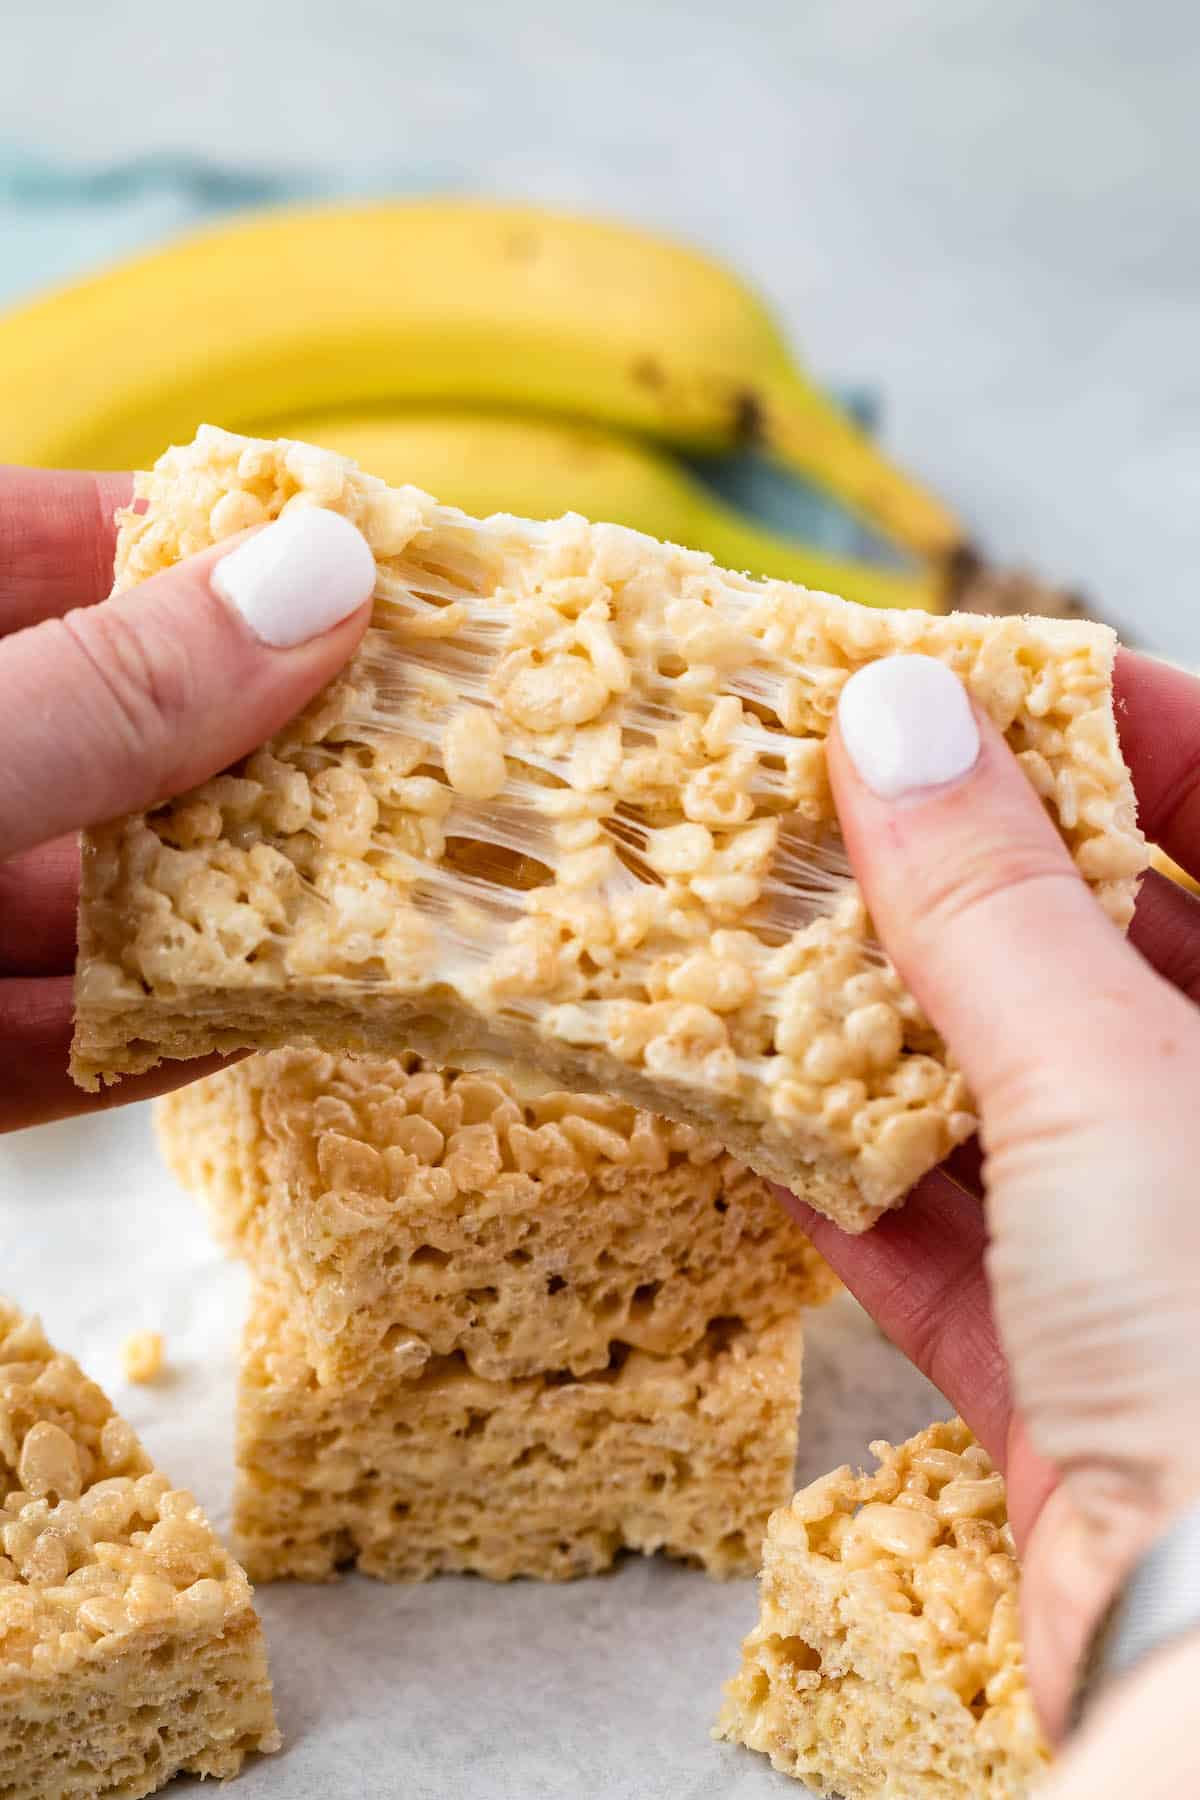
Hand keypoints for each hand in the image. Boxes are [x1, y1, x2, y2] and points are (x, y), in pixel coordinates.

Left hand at [1, 466, 374, 1131]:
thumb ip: (104, 690)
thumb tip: (322, 581)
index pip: (54, 541)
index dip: (215, 546)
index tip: (373, 572)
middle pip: (100, 733)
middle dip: (253, 752)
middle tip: (423, 757)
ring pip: (77, 901)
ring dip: (222, 915)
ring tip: (381, 908)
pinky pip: (32, 1042)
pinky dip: (133, 1040)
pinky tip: (244, 1028)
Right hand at [776, 647, 1199, 1754]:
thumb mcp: (1109, 1083)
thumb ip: (990, 905)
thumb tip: (895, 720)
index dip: (1121, 727)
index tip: (985, 677)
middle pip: (1111, 949)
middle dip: (966, 875)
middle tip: (832, 795)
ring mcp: (1172, 1257)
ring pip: (1013, 1093)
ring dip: (881, 1025)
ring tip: (760, 933)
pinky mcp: (1078, 1371)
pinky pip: (955, 1240)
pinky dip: (854, 1181)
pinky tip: (758, 1117)